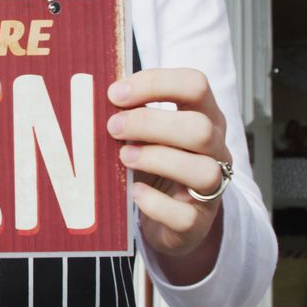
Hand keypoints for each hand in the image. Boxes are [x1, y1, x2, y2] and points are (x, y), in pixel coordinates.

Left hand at [106, 69, 229, 271]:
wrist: (170, 218)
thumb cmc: (154, 164)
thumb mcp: (147, 134)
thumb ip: (130, 115)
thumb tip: (91, 101)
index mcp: (204, 116)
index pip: (195, 85)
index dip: (156, 84)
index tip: (115, 94)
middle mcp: (215, 149)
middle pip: (200, 128)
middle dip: (150, 124)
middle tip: (113, 127)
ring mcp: (211, 187)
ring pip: (204, 171)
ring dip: (157, 160)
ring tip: (124, 158)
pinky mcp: (198, 222)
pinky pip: (184, 215)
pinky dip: (155, 203)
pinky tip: (134, 193)